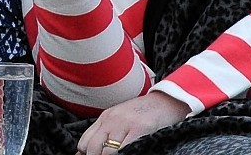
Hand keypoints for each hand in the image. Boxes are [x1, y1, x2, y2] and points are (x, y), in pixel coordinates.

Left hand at [76, 93, 190, 154]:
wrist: (166, 100)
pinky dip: (123, 154)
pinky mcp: (138, 129)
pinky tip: (128, 153)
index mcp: (105, 117)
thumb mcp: (120, 118)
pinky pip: (124, 149)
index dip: (87, 154)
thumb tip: (89, 151)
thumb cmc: (144, 112)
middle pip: (92, 148)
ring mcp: (124, 124)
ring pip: (106, 151)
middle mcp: (111, 120)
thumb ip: (105, 132)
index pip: (84, 142)